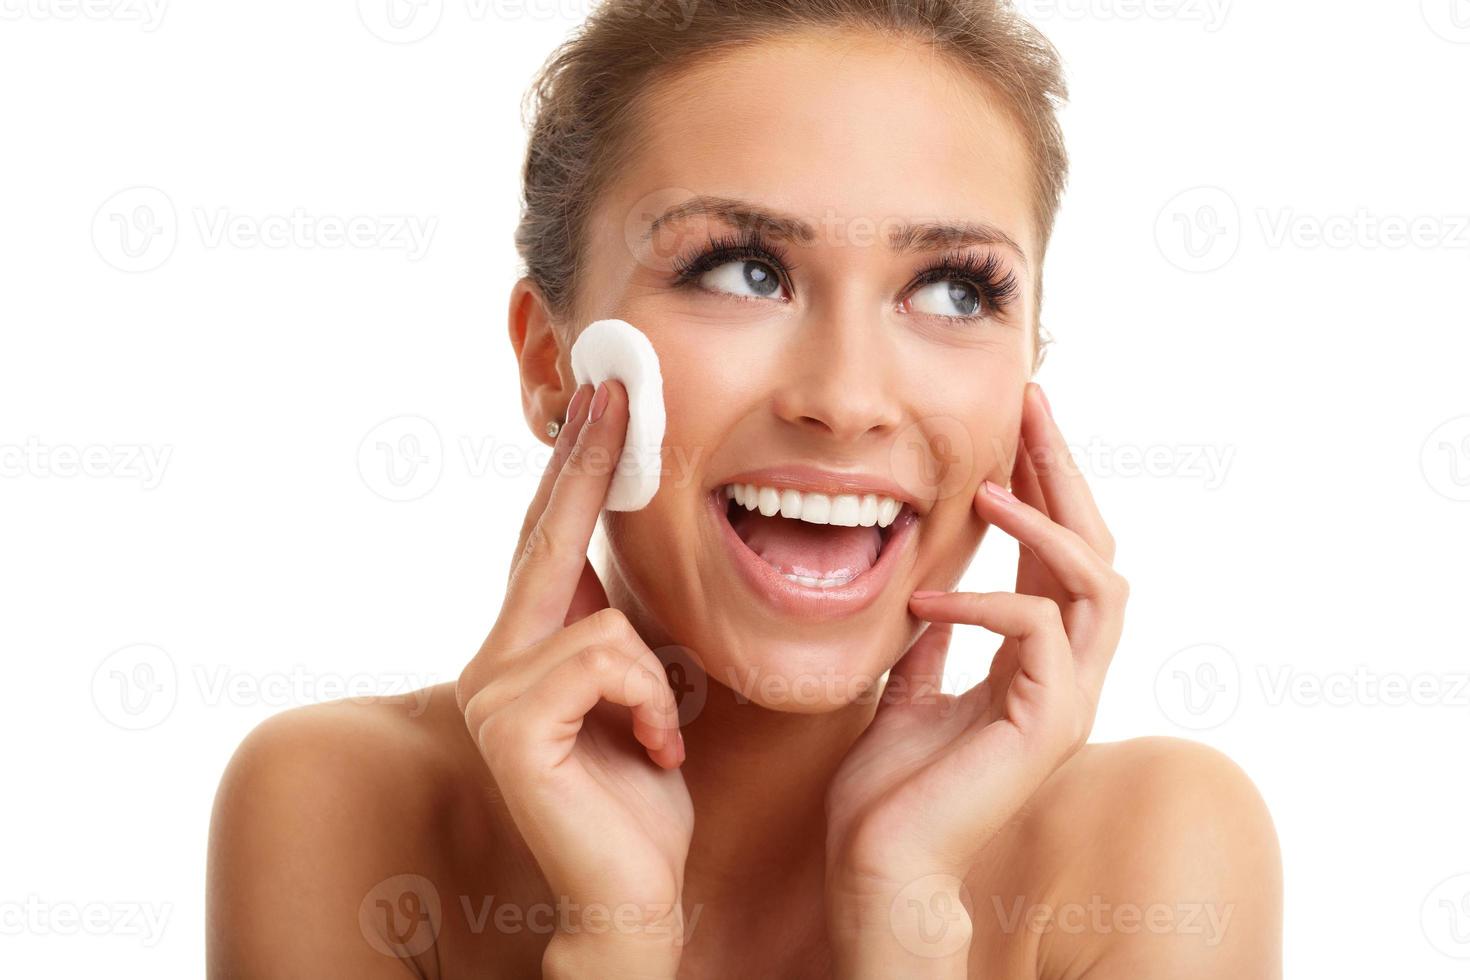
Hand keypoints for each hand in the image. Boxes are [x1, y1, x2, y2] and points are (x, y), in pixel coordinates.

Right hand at [456, 380, 692, 977]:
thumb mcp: (643, 691)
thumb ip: (622, 628)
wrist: (634, 893)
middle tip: (614, 388)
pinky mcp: (510, 725)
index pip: (549, 539)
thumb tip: (633, 550)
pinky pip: (606, 660)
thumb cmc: (643, 797)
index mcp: (528, 647)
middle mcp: (495, 659)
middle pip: (546, 539)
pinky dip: (650, 702)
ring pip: (602, 620)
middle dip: (585, 463)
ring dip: (655, 679)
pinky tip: (653, 752)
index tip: (602, 401)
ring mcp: (493, 690)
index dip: (574, 468)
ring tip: (661, 735)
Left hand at [824, 382, 1128, 974]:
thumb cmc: (890, 791)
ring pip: (1098, 582)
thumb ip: (936, 643)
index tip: (1017, 420)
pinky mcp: (1047, 725)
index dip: (1046, 483)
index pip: (1059, 554)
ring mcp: (1066, 701)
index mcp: (1037, 663)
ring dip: (1046, 523)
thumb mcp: (909, 691)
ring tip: (990, 486)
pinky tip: (928, 600)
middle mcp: (1067, 676)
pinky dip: (985, 601)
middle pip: (1098, 549)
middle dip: (1065, 470)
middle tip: (1030, 406)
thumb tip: (933, 591)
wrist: (879, 865)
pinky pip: (1038, 632)